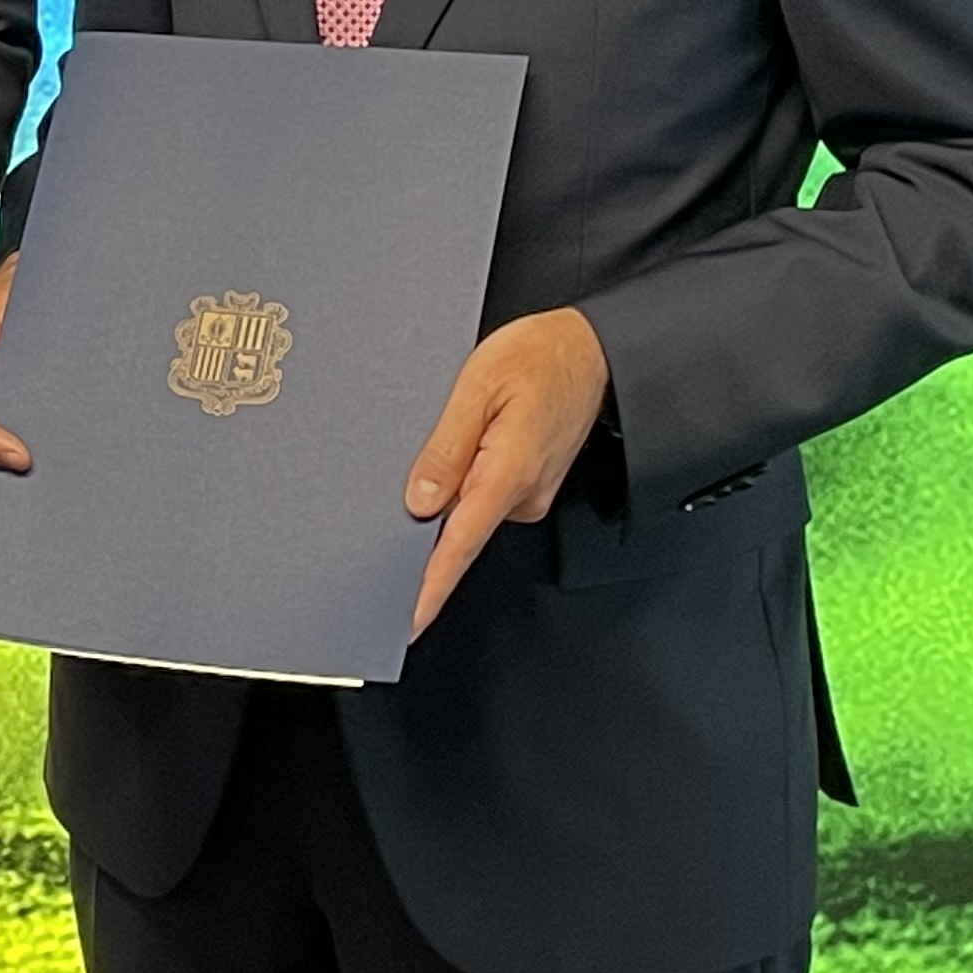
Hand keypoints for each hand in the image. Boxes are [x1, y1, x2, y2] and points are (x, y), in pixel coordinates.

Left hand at [404, 308, 610, 636]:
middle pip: (458, 531)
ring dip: (442, 500)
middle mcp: (522, 494)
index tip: (408, 622)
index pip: (460, 547)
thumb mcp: (477, 386)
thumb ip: (447, 447)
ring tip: (421, 462)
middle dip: (419, 537)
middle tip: (378, 536)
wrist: (593, 349)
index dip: (430, 588)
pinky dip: (461, 486)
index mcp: (508, 473)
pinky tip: (450, 458)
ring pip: (469, 510)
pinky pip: (483, 495)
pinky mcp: (529, 483)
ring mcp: (529, 492)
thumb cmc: (540, 357)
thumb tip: (421, 502)